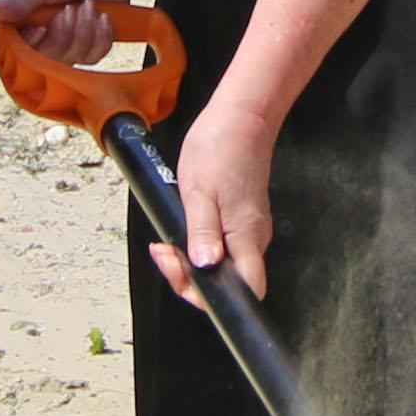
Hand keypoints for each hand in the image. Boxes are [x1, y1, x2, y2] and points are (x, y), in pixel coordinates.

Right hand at [0, 0, 125, 66]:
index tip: (41, 28)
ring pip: (68, 60)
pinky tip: (102, 16)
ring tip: (88, 4)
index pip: (2, 49)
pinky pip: (91, 57)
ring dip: (83, 30)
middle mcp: (31, 36)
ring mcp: (58, 46)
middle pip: (39, 61)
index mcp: (11, 19)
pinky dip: (100, 36)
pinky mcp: (83, 49)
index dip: (21, 46)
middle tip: (70, 8)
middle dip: (61, 35)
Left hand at [162, 88, 278, 303]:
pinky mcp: (242, 220)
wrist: (241, 118)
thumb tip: (203, 266)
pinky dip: (198, 244)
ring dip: (190, 261)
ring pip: (221, 265)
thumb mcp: (198, 191)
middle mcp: (253, 239)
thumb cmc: (221, 148)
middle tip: (163, 252)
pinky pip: (221, 246)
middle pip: (227, 282)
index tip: (180, 274)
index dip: (210, 297)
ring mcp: (248, 230)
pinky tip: (182, 228)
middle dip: (189, 277)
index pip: (244, 290)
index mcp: (245, 236)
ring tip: (166, 241)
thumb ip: (201, 233)